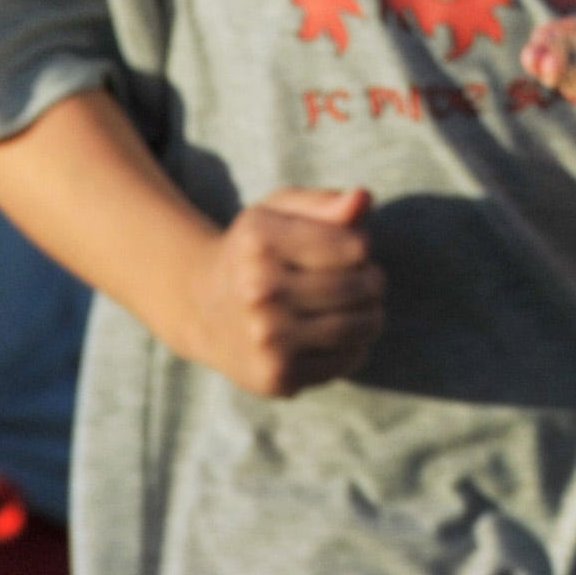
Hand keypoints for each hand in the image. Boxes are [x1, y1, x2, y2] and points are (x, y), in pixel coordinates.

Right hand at [174, 187, 382, 397]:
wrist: (202, 308)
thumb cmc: (256, 251)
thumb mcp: (279, 212)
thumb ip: (324, 202)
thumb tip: (364, 198)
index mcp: (261, 242)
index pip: (356, 247)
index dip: (362, 246)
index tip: (351, 249)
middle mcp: (259, 291)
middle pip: (359, 287)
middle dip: (373, 282)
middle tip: (367, 281)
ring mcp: (266, 338)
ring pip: (357, 327)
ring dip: (372, 315)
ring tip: (364, 307)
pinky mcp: (276, 376)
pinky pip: (345, 361)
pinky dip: (356, 347)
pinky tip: (341, 335)